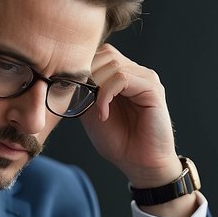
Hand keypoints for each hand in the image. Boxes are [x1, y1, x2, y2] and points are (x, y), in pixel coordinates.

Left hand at [80, 43, 181, 188]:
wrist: (139, 162)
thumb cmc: (117, 140)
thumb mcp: (90, 111)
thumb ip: (83, 91)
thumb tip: (65, 76)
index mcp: (121, 75)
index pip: (99, 55)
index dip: (82, 69)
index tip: (71, 92)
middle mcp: (135, 72)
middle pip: (105, 54)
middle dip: (88, 75)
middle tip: (82, 100)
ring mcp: (145, 78)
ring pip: (113, 64)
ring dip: (97, 86)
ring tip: (95, 110)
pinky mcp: (152, 88)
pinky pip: (122, 78)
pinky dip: (106, 95)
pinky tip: (103, 114)